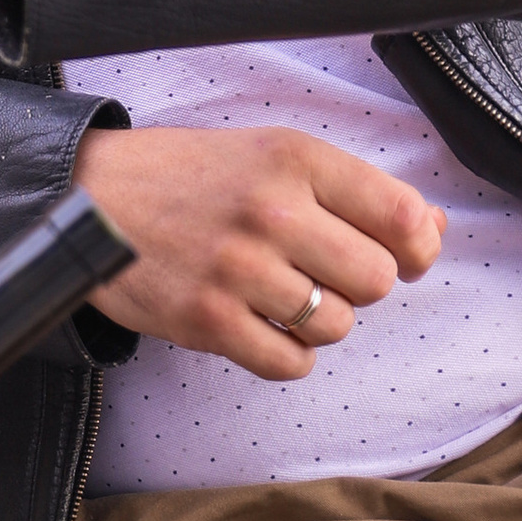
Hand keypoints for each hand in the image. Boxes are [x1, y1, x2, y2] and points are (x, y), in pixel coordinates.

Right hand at [73, 124, 444, 379]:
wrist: (88, 196)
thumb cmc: (189, 176)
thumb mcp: (271, 156)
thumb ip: (354, 190)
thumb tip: (433, 229)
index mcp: (292, 158)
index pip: (400, 216)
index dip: (415, 248)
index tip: (399, 256)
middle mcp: (269, 210)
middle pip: (376, 280)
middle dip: (356, 285)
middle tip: (317, 272)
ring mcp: (237, 268)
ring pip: (335, 326)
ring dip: (317, 321)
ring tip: (277, 296)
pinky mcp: (207, 320)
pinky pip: (291, 364)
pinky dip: (285, 355)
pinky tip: (258, 326)